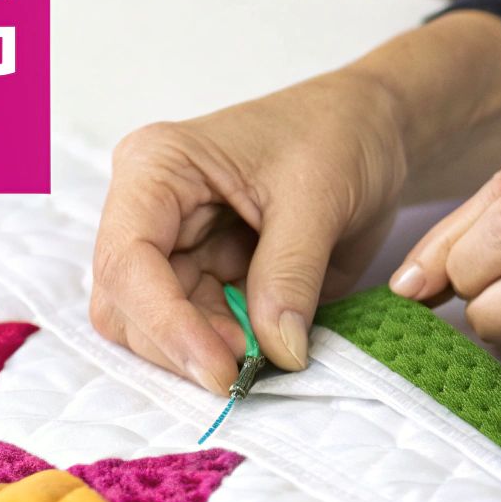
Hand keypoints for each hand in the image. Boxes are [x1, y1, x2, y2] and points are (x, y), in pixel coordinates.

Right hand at [91, 11, 500, 392]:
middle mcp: (150, 212)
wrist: (372, 130)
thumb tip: (277, 352)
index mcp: (157, 168)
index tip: (221, 369)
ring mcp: (176, 248)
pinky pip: (201, 332)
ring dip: (207, 354)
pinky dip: (230, 352)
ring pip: (156, 330)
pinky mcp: (208, 279)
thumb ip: (291, 273)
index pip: (128, 260)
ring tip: (267, 355)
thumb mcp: (319, 197)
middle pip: (128, 305)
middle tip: (249, 371)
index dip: (166, 323)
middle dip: (183, 345)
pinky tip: (271, 348)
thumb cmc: (338, 134)